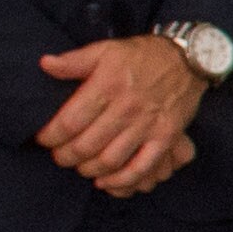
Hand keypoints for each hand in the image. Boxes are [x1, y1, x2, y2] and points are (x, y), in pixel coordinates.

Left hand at [37, 36, 206, 194]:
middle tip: (59, 156)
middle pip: (86, 145)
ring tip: (80, 166)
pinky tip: (106, 182)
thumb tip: (45, 64)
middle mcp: (126, 107)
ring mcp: (147, 125)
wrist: (188, 59)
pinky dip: (121, 180)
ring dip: (88, 169)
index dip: (50, 136)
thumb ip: (74, 60)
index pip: (69, 121)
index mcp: (107, 86)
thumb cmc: (141, 56)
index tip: (43, 139)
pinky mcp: (165, 137)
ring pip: (110, 160)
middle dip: (65, 156)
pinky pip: (141, 167)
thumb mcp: (105, 49)